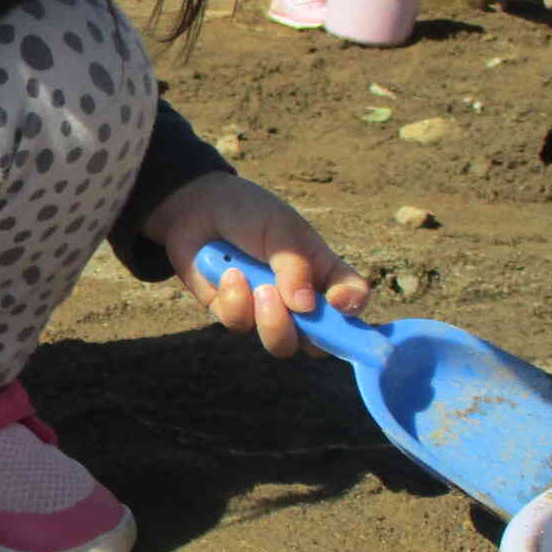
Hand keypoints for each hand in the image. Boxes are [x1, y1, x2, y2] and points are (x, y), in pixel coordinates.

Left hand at [143, 172, 368, 355]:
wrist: (196, 207)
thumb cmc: (247, 212)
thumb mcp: (278, 229)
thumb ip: (294, 267)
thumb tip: (305, 308)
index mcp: (322, 270)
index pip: (352, 297)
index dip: (354, 307)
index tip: (339, 302)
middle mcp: (299, 298)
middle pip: (319, 340)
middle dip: (310, 333)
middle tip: (294, 308)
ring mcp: (266, 309)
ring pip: (281, 343)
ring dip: (272, 320)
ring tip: (260, 288)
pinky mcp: (233, 313)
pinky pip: (240, 324)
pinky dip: (234, 299)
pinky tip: (227, 273)